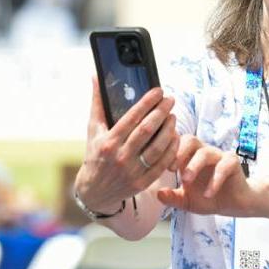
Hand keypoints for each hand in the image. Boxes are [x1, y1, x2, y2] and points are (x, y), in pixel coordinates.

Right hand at [74, 76, 178, 213]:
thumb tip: (96, 76)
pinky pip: (162, 164)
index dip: (147, 102)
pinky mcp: (142, 183)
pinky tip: (175, 136)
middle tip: (170, 99)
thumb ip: (98, 103)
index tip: (158, 90)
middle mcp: (120, 157)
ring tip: (173, 116)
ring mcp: (132, 171)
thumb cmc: (94, 155)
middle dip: (162, 111)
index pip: (131, 118)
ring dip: (169, 129)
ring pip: (157, 147)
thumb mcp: (93, 130)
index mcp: (108, 142)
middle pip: (147, 130)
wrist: (94, 192)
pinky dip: (171, 149)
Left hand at [156, 135, 253, 216]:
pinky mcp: (232, 163)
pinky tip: (208, 194)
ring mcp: (218, 156)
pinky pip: (224, 165)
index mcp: (189, 157)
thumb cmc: (207, 198)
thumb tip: (157, 194)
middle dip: (179, 152)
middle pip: (190, 139)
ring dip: (194, 165)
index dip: (166, 151)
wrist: (233, 204)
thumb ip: (172, 198)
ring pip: (205, 152)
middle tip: (171, 169)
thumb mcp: (186, 201)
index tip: (157, 165)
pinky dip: (215, 179)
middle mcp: (203, 153)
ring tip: (186, 181)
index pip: (176, 143)